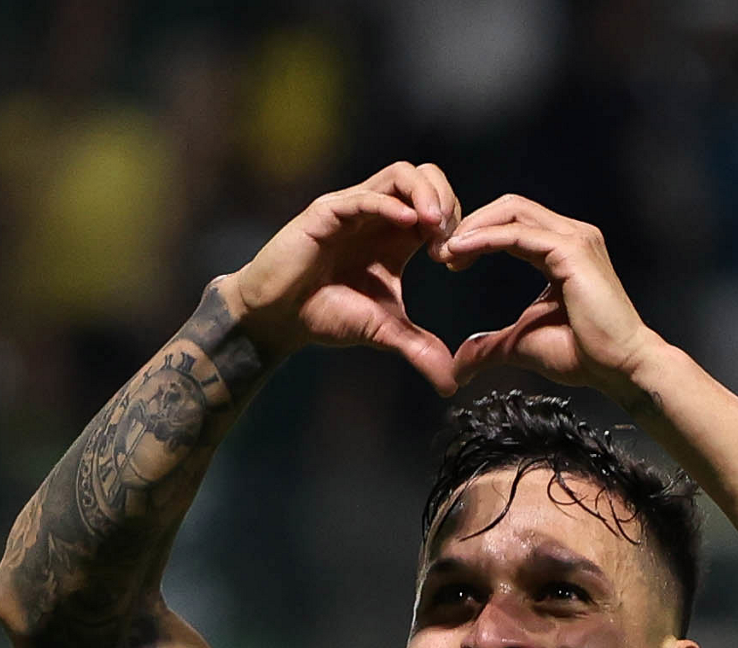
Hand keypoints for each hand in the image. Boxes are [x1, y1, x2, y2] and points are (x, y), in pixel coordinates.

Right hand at [231, 162, 461, 394]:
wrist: (280, 318)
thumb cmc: (326, 315)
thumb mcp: (384, 332)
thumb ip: (419, 349)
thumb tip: (452, 382)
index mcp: (397, 235)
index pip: (439, 204)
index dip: (457, 226)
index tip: (456, 263)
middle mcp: (379, 214)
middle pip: (425, 176)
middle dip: (448, 200)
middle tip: (451, 242)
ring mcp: (353, 208)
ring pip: (400, 174)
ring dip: (426, 194)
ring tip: (437, 227)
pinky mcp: (327, 212)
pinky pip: (364, 197)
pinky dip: (390, 205)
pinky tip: (411, 224)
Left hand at [443, 195, 657, 400]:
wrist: (619, 367)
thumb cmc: (582, 355)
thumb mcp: (522, 345)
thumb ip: (489, 347)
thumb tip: (458, 364)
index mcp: (561, 250)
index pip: (511, 223)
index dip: (476, 235)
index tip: (446, 260)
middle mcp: (571, 236)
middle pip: (509, 206)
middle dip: (470, 223)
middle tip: (438, 250)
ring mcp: (574, 238)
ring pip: (511, 210)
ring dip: (472, 226)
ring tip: (444, 250)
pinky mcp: (571, 250)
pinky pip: (517, 233)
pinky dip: (485, 238)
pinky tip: (460, 253)